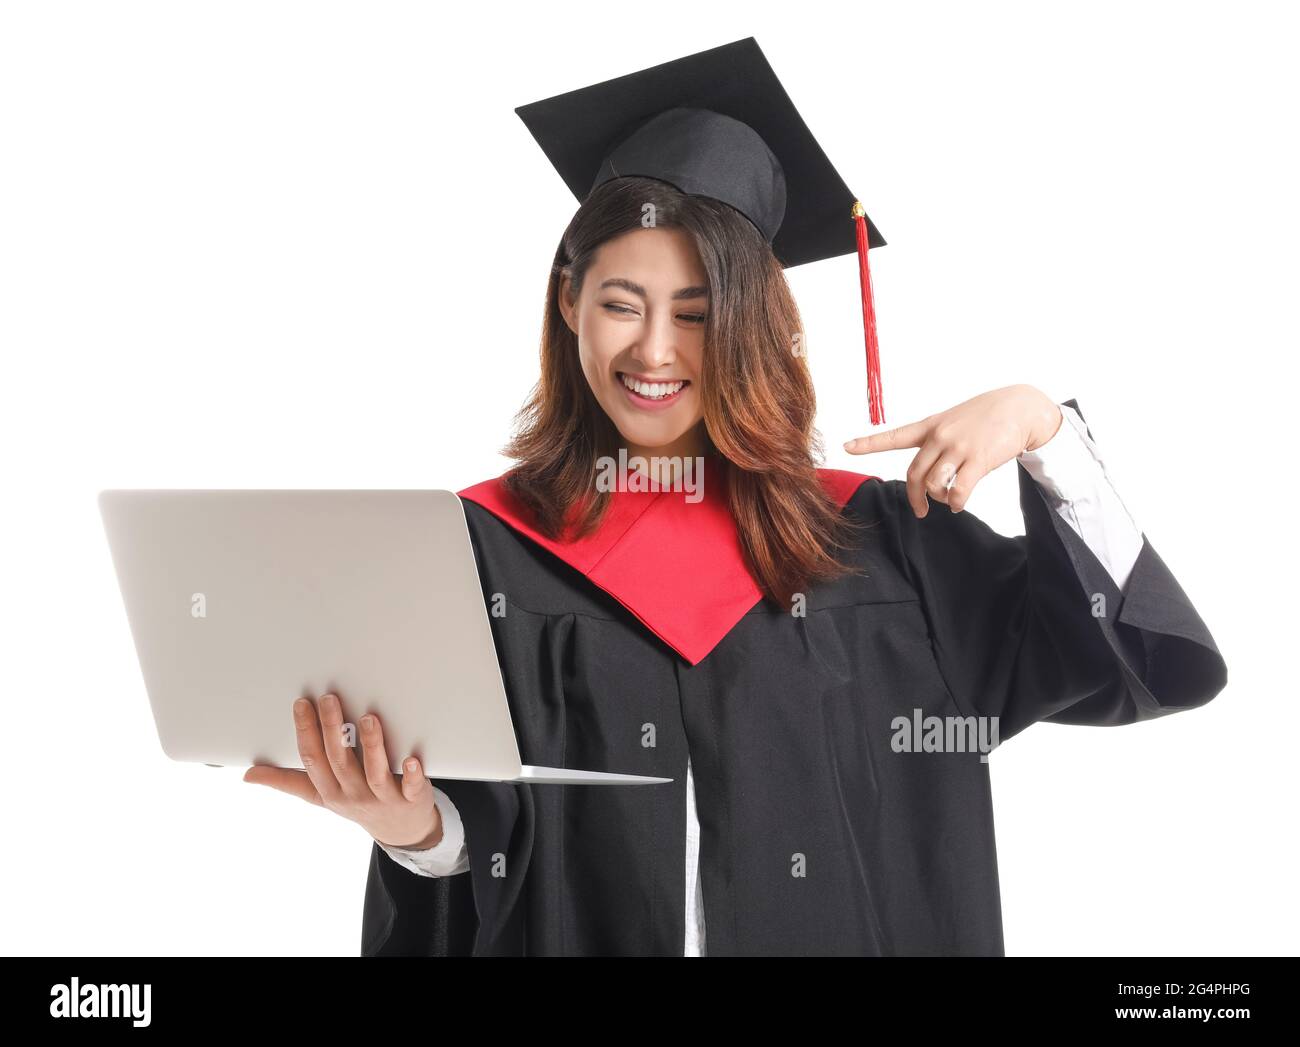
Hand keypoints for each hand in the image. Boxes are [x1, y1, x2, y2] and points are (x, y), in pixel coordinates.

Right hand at [243, 693, 444, 850]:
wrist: (400, 831)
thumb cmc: (356, 802)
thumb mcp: (319, 795)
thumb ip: (288, 781)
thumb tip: (248, 774)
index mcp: (329, 790)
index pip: (312, 759)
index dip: (305, 731)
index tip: (301, 702)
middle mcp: (353, 794)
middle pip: (340, 761)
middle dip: (332, 730)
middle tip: (330, 698)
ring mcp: (383, 798)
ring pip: (374, 773)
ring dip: (371, 746)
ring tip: (368, 718)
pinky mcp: (412, 800)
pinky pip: (411, 788)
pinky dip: (412, 775)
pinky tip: (412, 759)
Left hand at [843, 384, 1061, 516]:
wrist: (1021, 406)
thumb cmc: (987, 417)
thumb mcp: (956, 421)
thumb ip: (939, 444)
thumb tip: (934, 479)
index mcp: (931, 426)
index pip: (893, 436)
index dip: (868, 443)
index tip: (846, 447)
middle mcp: (940, 436)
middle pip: (914, 475)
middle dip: (915, 497)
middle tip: (921, 509)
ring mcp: (958, 448)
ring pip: (934, 485)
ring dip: (940, 499)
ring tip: (950, 500)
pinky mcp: (978, 459)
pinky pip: (959, 491)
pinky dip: (956, 503)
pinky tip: (959, 504)